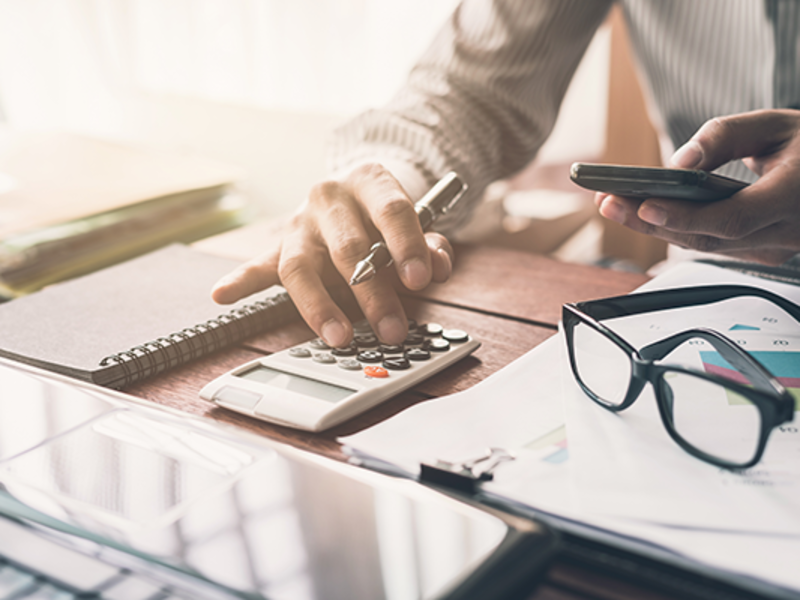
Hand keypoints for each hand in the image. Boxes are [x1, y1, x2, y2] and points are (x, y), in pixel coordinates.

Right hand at [211, 163, 453, 346]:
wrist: (354, 193)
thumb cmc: (385, 216)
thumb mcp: (416, 224)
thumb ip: (430, 244)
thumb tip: (438, 267)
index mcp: (369, 182)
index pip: (391, 211)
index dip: (407, 245)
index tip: (420, 280)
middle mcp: (329, 197)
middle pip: (348, 246)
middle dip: (372, 291)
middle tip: (391, 327)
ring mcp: (300, 223)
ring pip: (301, 265)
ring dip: (320, 306)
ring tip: (339, 336)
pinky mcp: (279, 245)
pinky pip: (258, 265)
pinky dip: (241, 281)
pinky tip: (223, 294)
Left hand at [595, 109, 799, 264]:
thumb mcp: (774, 124)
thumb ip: (725, 136)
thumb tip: (679, 163)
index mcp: (796, 194)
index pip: (734, 218)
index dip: (685, 216)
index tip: (645, 204)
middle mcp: (788, 231)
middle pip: (708, 237)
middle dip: (651, 222)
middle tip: (609, 203)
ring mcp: (775, 248)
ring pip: (705, 246)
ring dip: (655, 227)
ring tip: (614, 205)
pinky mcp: (761, 251)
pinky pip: (712, 244)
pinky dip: (676, 229)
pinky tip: (642, 213)